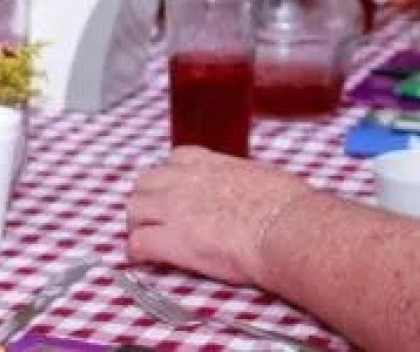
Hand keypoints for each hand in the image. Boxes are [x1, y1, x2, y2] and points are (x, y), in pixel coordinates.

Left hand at [126, 147, 314, 287]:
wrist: (283, 229)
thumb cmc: (286, 206)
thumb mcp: (263, 176)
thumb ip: (246, 180)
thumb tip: (256, 190)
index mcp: (207, 163)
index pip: (174, 160)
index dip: (171, 178)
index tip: (177, 192)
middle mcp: (183, 180)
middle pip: (145, 182)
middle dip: (148, 199)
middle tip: (157, 219)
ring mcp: (172, 208)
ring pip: (133, 209)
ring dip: (138, 223)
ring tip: (148, 238)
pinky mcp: (170, 240)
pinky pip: (137, 244)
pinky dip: (138, 252)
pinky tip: (146, 260)